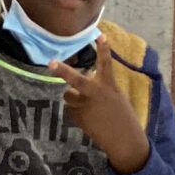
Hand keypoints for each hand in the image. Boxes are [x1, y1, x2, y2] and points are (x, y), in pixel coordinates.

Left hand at [50, 49, 149, 174]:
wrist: (123, 139)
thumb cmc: (122, 116)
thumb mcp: (115, 96)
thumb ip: (101, 85)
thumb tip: (87, 77)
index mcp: (109, 85)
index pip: (106, 63)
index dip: (103, 49)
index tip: (100, 35)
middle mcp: (95, 93)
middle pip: (75, 80)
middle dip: (62, 71)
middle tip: (51, 62)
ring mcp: (85, 106)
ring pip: (68, 96)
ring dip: (73, 98)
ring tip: (86, 107)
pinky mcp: (79, 118)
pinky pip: (70, 110)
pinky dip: (75, 111)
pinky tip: (87, 118)